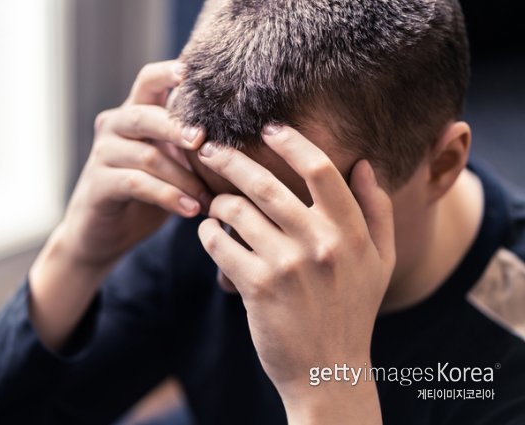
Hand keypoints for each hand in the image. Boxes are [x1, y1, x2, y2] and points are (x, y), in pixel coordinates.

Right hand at [28, 61, 208, 349]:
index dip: (168, 72)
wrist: (103, 234)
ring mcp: (102, 154)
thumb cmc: (147, 194)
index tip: (193, 73)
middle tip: (206, 142)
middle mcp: (114, 127)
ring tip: (209, 198)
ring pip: (148, 155)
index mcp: (134, 114)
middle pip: (145, 115)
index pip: (148, 80)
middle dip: (179, 127)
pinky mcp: (98, 184)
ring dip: (184, 177)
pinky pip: (137, 183)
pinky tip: (191, 210)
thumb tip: (245, 138)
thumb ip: (191, 147)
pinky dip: (168, 196)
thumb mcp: (171, 165)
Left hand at [196, 125, 394, 423]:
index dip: (290, 141)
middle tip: (209, 148)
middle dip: (230, 159)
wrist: (329, 370)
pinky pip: (219, 244)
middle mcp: (319, 243)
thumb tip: (364, 164)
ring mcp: (287, 266)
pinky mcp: (256, 287)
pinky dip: (208, 233)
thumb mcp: (382, 262)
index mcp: (350, 232)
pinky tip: (209, 233)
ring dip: (217, 202)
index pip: (319, 169)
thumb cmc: (353, 311)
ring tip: (214, 204)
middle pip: (266, 183)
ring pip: (236, 211)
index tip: (268, 128)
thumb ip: (377, 210)